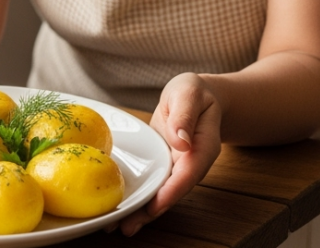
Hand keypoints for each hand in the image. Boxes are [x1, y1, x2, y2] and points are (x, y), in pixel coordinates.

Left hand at [119, 73, 222, 235]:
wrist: (194, 97)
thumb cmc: (194, 92)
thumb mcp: (189, 93)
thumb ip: (185, 115)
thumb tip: (181, 140)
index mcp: (203, 147)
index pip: (188, 173)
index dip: (172, 191)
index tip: (155, 205)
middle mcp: (190, 164)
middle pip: (172, 192)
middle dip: (151, 211)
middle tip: (127, 227)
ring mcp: (175, 168)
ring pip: (159, 193)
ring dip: (140, 211)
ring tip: (117, 226)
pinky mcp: (161, 167)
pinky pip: (150, 184)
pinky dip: (136, 197)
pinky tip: (117, 209)